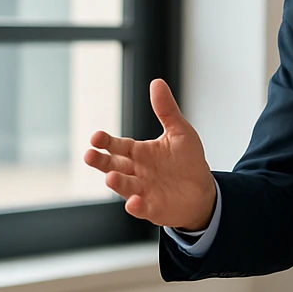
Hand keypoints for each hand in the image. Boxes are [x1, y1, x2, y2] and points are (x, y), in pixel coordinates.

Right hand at [84, 78, 216, 229]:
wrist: (203, 190)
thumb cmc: (188, 161)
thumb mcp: (180, 132)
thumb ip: (166, 110)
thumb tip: (156, 82)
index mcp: (139, 153)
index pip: (118, 146)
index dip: (106, 142)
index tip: (96, 137)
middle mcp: (136, 172)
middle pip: (113, 166)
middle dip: (101, 162)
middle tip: (89, 155)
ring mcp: (142, 191)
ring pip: (124, 187)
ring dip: (116, 183)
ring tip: (110, 178)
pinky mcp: (152, 209)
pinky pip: (141, 208)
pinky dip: (135, 206)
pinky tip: (134, 202)